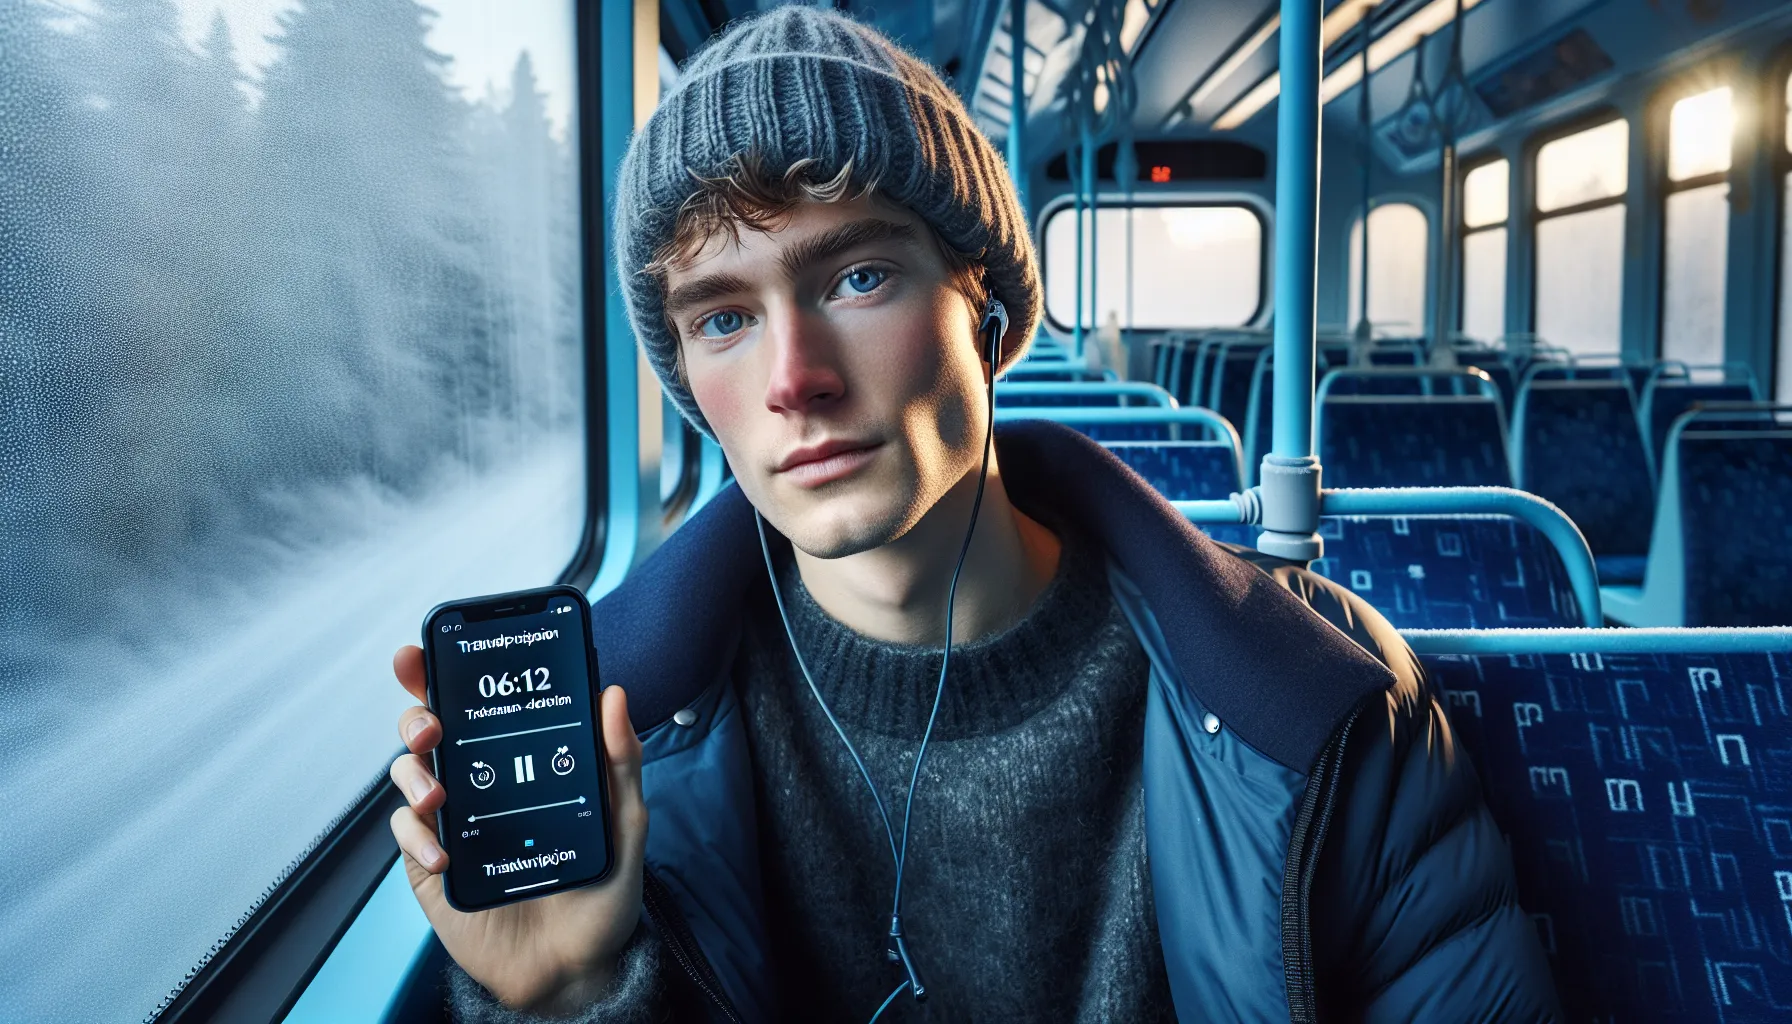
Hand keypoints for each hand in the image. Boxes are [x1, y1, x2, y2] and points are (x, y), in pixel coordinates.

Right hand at [387, 645, 647, 1013]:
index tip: (427, 647)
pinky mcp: (432, 866)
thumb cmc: (602, 891)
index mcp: (521, 761)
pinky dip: (418, 837)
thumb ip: (620, 761)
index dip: (443, 671)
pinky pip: (407, 836)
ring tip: (441, 793)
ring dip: (414, 773)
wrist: (578, 968)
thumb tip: (613, 693)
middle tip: (434, 724)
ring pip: (408, 775)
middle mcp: (480, 783)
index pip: (478, 704)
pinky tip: (445, 854)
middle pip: (429, 730)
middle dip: (418, 713)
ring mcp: (452, 823)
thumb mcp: (623, 822)